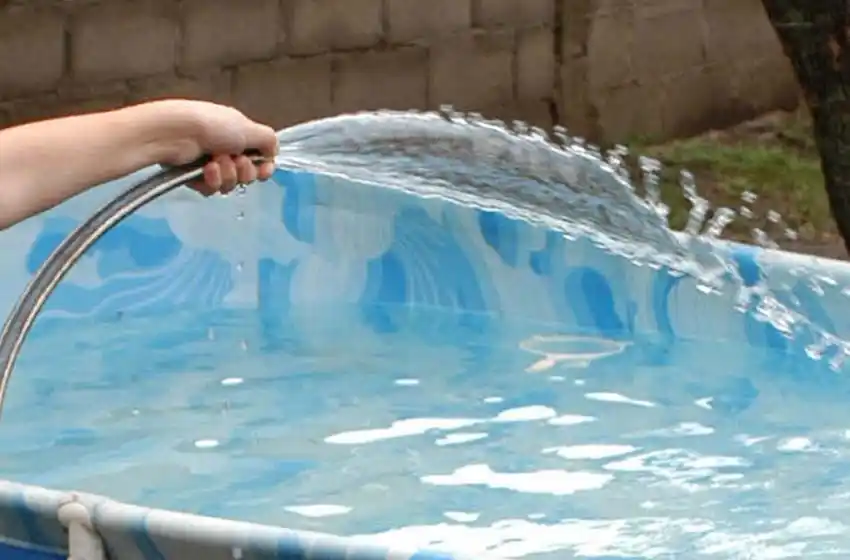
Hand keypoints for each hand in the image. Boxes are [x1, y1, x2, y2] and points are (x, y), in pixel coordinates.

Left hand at [155, 100, 278, 195]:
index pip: (260, 158)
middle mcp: (226, 148)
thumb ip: (269, 140)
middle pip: (247, 174)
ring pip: (230, 184)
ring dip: (226, 175)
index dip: (265, 167)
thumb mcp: (249, 128)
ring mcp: (210, 163)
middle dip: (245, 171)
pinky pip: (212, 189)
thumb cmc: (213, 126)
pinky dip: (211, 181)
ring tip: (214, 163)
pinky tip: (204, 171)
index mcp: (239, 134)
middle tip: (236, 162)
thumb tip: (274, 153)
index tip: (264, 170)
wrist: (176, 133)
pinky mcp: (194, 177)